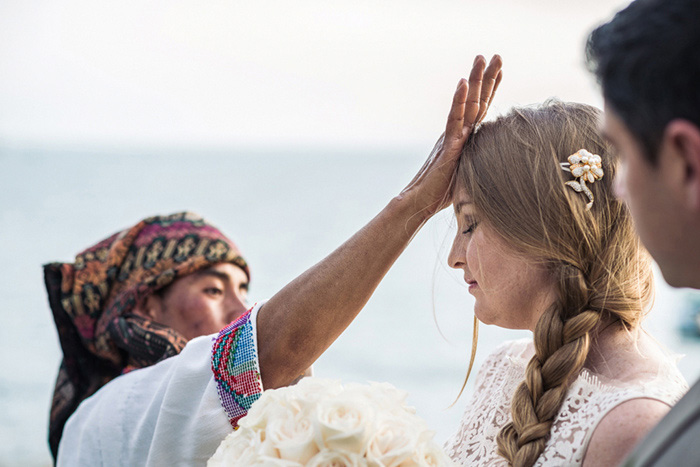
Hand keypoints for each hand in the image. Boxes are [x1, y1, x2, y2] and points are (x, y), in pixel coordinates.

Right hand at [400, 54, 502, 216]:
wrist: (419, 203)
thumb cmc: (441, 194)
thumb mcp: (468, 175)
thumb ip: (478, 164)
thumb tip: (495, 169)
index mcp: (463, 138)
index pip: (481, 110)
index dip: (490, 90)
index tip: (499, 71)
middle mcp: (457, 133)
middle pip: (476, 101)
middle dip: (486, 77)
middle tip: (496, 55)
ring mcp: (452, 137)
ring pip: (466, 104)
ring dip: (474, 80)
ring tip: (480, 58)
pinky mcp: (448, 146)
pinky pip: (454, 119)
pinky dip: (459, 100)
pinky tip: (463, 83)